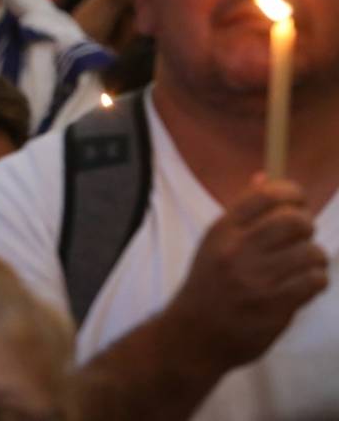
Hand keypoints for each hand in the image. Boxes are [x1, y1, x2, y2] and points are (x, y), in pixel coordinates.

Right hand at [164, 175, 328, 371]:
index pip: (266, 195)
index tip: (297, 203)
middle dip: (307, 228)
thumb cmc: (209, 285)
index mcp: (223, 231)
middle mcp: (238, 251)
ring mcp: (257, 280)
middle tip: (300, 239)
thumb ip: (242, 212)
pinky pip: (315, 281)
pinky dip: (316, 281)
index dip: (292, 193)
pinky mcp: (274, 307)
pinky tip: (303, 285)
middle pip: (296, 221)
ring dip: (313, 259)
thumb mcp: (215, 243)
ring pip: (312, 253)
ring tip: (302, 266)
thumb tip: (266, 176)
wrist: (194, 334)